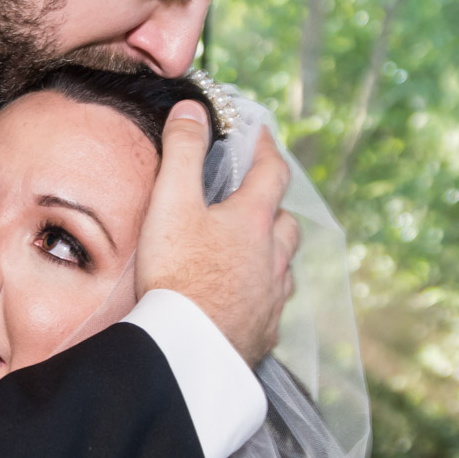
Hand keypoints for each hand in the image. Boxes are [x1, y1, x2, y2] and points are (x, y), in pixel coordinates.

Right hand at [136, 102, 301, 363]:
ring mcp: (272, 298)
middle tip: (255, 200)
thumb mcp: (172, 202)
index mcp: (254, 220)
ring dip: (273, 254)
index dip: (267, 148)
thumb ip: (183, 151)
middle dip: (274, 207)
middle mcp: (274, 257)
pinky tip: (247, 301)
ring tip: (254, 252)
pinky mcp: (263, 332)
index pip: (272, 172)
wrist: (187, 349)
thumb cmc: (178, 274)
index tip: (261, 135)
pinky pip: (272, 307)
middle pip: (286, 223)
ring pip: (284, 267)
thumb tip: (194, 108)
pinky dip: (263, 295)